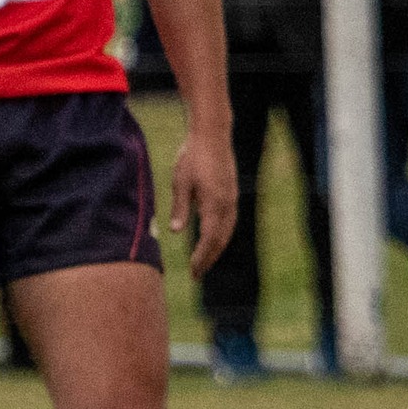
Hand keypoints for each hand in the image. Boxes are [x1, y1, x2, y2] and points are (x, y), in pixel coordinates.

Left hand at [172, 125, 236, 278]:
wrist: (212, 134)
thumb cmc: (193, 156)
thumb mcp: (181, 182)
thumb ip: (180, 208)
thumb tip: (175, 232)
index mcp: (214, 204)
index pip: (209, 239)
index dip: (201, 257)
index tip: (193, 272)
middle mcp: (227, 205)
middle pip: (220, 240)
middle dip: (209, 258)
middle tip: (197, 274)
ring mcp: (232, 199)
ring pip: (227, 232)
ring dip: (216, 249)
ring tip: (204, 261)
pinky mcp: (231, 193)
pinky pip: (229, 222)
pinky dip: (221, 235)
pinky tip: (213, 239)